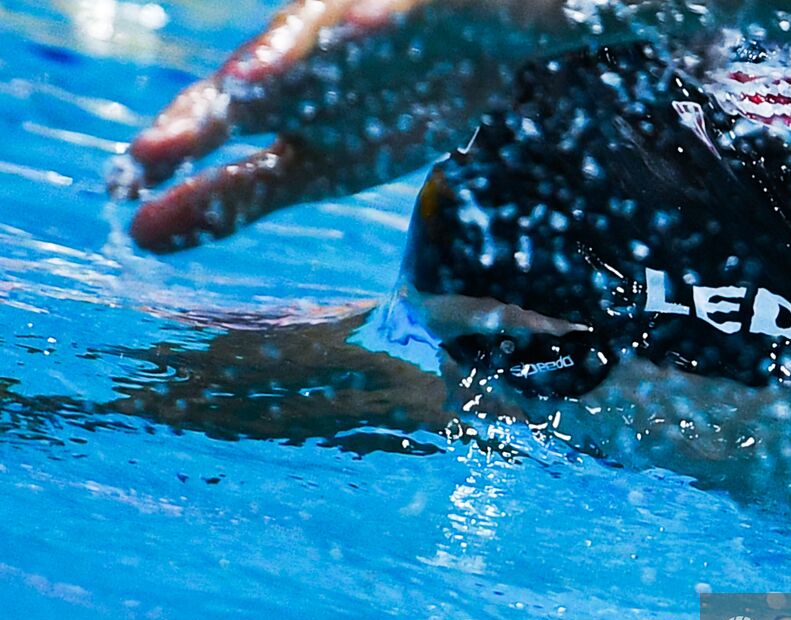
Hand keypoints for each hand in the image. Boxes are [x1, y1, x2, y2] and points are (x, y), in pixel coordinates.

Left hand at [110, 0, 516, 251]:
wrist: (479, 30)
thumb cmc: (387, 97)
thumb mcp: (315, 164)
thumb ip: (235, 195)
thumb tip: (139, 238)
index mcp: (281, 103)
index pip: (217, 124)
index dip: (176, 151)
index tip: (125, 192)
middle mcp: (307, 57)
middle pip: (255, 79)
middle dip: (210, 114)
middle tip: (155, 156)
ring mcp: (356, 27)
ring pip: (313, 37)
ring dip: (282, 61)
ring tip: (244, 90)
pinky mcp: (411, 7)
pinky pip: (394, 10)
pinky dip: (376, 21)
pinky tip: (364, 27)